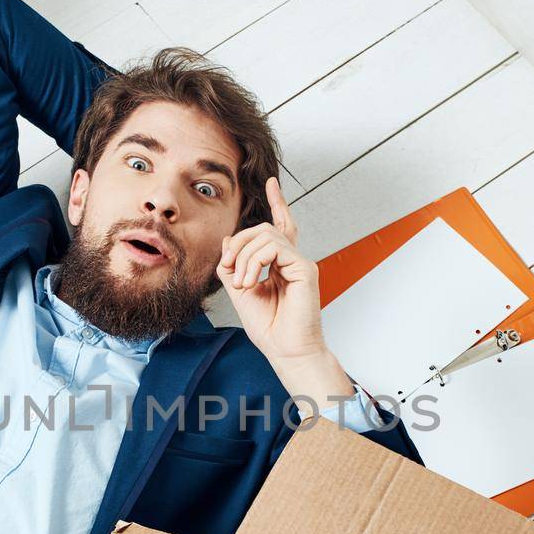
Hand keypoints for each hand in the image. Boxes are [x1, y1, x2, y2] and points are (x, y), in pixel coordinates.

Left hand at [218, 176, 355, 410]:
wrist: (286, 351)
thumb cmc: (269, 329)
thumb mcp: (241, 293)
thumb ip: (234, 266)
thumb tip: (228, 240)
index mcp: (281, 265)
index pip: (279, 227)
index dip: (277, 203)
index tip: (271, 182)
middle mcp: (293, 260)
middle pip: (264, 229)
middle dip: (238, 242)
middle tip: (228, 268)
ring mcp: (301, 263)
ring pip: (266, 236)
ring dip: (244, 257)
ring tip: (242, 284)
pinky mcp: (305, 269)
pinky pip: (275, 248)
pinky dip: (255, 262)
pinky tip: (251, 281)